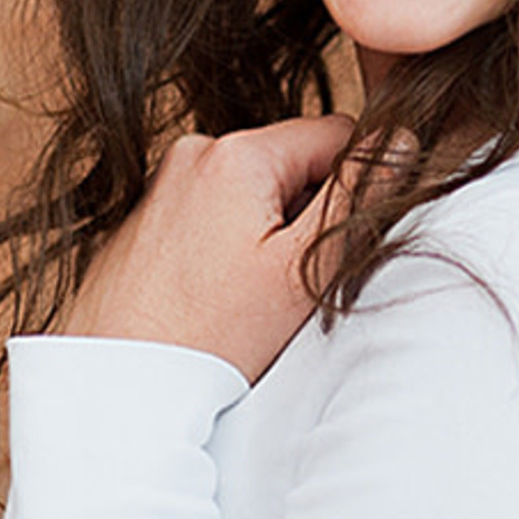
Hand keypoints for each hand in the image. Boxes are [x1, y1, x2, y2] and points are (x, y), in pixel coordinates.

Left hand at [61, 115, 356, 381]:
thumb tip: (401, 137)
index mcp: (237, 153)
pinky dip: (227, 245)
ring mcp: (163, 183)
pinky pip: (213, 212)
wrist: (116, 385)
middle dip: (306, 212)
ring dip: (268, 232)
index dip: (355, 186)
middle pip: (292, 163)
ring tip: (248, 296)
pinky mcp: (145, 217)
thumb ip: (358, 192)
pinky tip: (215, 297)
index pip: (337, 134)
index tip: (335, 245)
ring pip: (254, 191)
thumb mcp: (303, 266)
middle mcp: (193, 151)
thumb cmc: (210, 336)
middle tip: (290, 281)